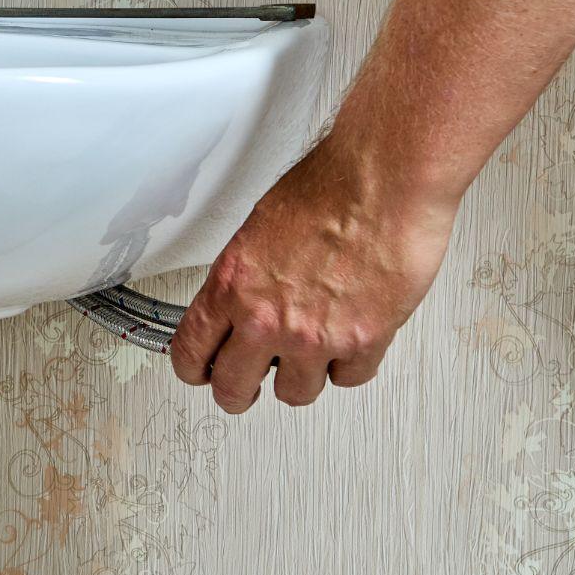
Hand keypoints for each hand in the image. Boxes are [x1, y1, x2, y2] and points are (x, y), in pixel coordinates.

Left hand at [168, 135, 458, 412]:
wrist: (384, 181)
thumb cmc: (330, 188)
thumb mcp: (258, 229)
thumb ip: (245, 278)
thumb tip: (241, 305)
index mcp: (231, 286)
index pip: (190, 352)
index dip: (194, 370)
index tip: (201, 373)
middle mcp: (265, 318)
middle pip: (233, 389)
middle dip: (239, 392)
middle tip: (247, 387)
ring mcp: (313, 336)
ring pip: (295, 393)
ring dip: (301, 376)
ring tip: (310, 353)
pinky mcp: (361, 342)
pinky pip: (347, 378)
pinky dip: (349, 363)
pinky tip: (350, 340)